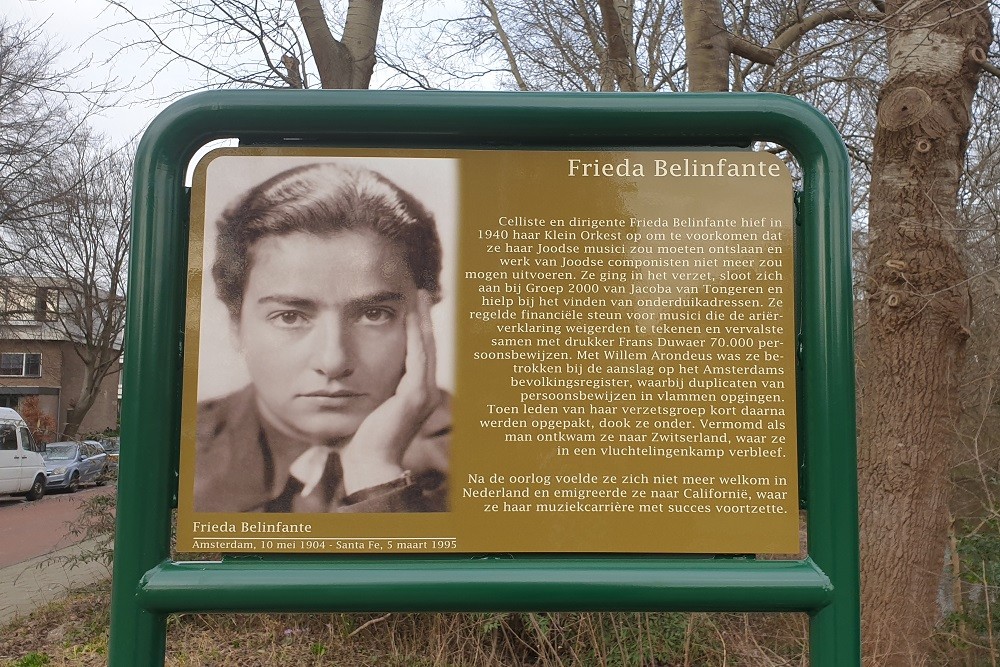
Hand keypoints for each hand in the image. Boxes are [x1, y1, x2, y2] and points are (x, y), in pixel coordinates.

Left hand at [339, 290, 440, 493]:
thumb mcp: (370, 406)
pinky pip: (417, 357)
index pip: (420, 353)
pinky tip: (410, 316)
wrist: (370, 463)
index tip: (412, 305)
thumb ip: (373, 388)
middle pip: (428, 345)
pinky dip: (415, 334)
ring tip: (419, 296)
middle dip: (424, 317)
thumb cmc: (363, 439)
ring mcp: (424, 393)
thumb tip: (355, 372)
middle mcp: (426, 391)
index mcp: (417, 393)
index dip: (418, 328)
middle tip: (420, 292)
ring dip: (422, 319)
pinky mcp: (415, 394)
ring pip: (426, 346)